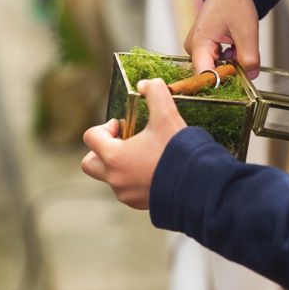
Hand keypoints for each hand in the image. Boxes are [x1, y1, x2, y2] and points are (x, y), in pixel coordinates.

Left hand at [81, 78, 186, 208]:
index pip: (90, 137)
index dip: (105, 127)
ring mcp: (126, 194)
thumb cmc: (178, 151)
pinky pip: (127, 190)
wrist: (198, 185)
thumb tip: (145, 84)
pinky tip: (154, 168)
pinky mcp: (139, 204)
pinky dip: (133, 178)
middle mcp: (115, 178)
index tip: (123, 124)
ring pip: (110, 177)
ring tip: (143, 154)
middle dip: (102, 150)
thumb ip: (155, 92)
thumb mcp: (167, 115)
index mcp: (114, 156)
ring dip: (119, 164)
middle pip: (90, 163)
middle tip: (124, 142)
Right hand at [184, 0, 259, 77]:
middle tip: (245, 60)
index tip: (237, 83)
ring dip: (231, 64)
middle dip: (230, 72)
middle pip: (211, 74)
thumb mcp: (247, 32)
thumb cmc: (234, 2)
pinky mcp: (202, 47)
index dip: (221, 83)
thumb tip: (251, 76)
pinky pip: (216, 61)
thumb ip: (249, 57)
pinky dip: (229, 58)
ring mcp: (197, 48)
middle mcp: (193, 49)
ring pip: (215, 67)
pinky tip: (235, 46)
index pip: (205, 76)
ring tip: (239, 46)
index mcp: (199, 45)